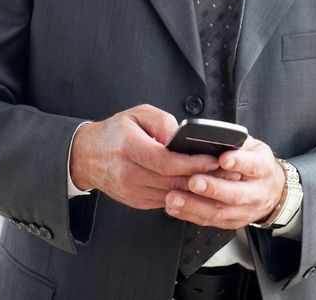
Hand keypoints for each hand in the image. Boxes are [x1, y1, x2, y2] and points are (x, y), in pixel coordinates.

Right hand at [69, 104, 219, 209]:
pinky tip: (199, 187)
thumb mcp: (137, 114)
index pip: (166, 161)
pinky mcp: (137, 201)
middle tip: (228, 172)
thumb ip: (161, 121)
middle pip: (173, 180)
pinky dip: (183, 194)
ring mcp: (132, 191)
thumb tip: (180, 136)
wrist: (87, 156)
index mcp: (129, 147)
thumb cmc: (114, 132)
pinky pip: (166, 200)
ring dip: (197, 189)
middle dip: (203, 177)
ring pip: (172, 193)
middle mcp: (129, 173)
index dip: (192, 162)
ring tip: (220, 180)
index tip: (213, 159)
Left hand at [164, 137, 284, 228]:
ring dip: (194, 206)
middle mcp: (256, 192)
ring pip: (220, 212)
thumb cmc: (254, 162)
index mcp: (262, 168)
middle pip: (235, 194)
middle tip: (193, 181)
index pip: (252, 165)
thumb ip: (234, 142)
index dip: (238, 162)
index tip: (223, 159)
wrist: (271, 190)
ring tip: (174, 197)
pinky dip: (190, 215)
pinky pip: (210, 221)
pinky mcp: (233, 222)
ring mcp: (245, 210)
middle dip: (212, 188)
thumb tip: (209, 136)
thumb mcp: (251, 146)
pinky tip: (175, 207)